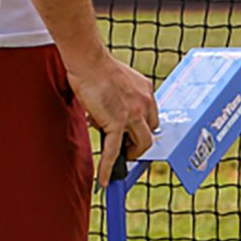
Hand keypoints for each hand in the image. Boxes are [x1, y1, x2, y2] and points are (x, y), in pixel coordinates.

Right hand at [65, 50, 159, 186]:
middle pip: (150, 133)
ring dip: (131, 154)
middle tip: (127, 150)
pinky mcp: (117, 122)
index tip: (135, 137)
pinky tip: (104, 179)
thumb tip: (106, 118)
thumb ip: (120, 99)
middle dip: (139, 144)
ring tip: (119, 159)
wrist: (88, 61)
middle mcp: (145, 102)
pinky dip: (108, 167)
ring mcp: (133, 113)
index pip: (151, 117)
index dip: (143, 130)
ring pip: (141, 144)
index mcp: (146, 91)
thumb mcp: (118, 82)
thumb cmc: (96, 68)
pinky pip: (114, 150)